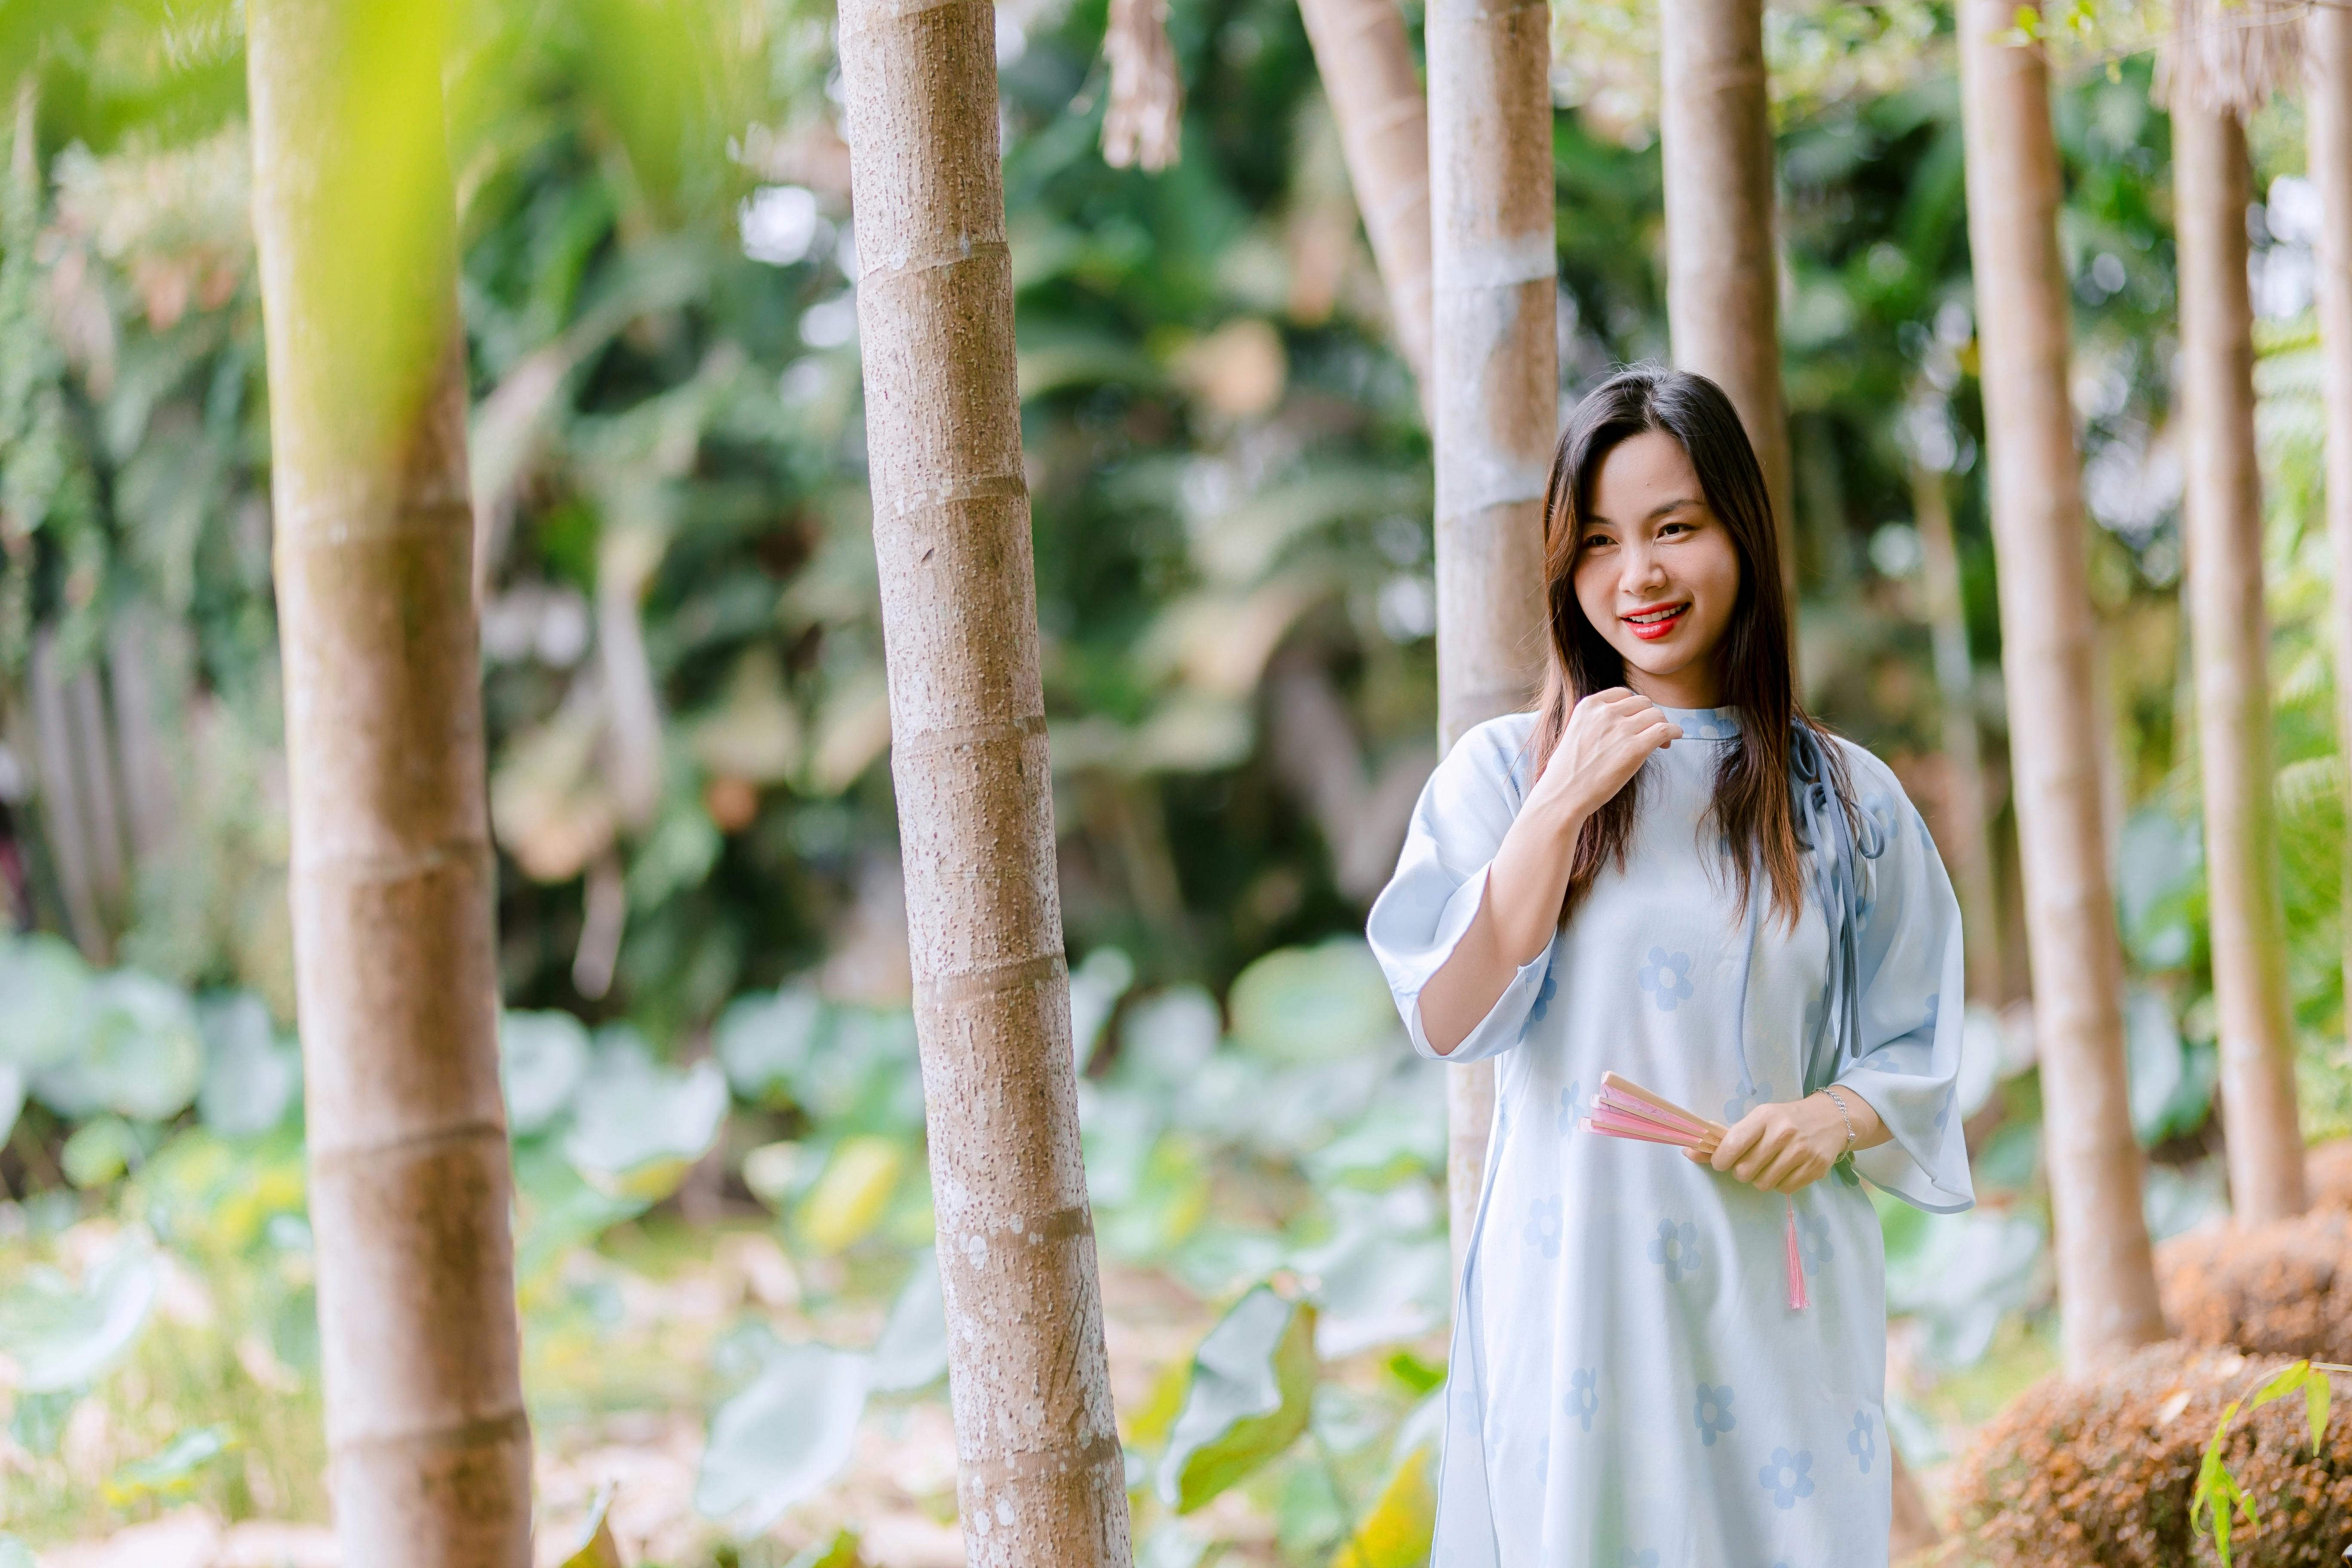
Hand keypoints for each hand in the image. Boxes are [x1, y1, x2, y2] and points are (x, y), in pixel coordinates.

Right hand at [1528, 688, 1680, 821]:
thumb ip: (1596, 721)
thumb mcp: (1576, 732)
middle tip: (1650, 734)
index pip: (1624, 694)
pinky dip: (1674, 732)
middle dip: (1649, 716)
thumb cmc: (1567, 771)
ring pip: (1657, 715)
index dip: (1635, 707)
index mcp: (1589, 706)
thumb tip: (1620, 723)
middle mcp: (1606, 712)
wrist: (1564, 794)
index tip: (1637, 720)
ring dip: (1662, 726)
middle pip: (1643, 703)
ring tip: (1661, 742)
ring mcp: (1621, 729)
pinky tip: (1674, 738)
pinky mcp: (1635, 748)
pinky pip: (1665, 730)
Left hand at [1693, 1094, 1848, 1192]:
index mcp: (1764, 1117)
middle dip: (1740, 1172)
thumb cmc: (1784, 1119)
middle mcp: (1783, 1133)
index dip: (1719, 1160)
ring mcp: (1802, 1152)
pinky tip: (1783, 1170)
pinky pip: (1784, 1189)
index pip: (1732, 1145)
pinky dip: (1778, 1184)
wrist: (1830, 1119)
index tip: (1720, 1162)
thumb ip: (1726, 1137)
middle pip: (1745, 1170)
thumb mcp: (1757, 1119)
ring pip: (1763, 1183)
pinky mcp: (1815, 1169)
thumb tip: (1689, 1152)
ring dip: (1759, 1179)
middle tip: (1746, 1164)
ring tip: (1766, 1167)